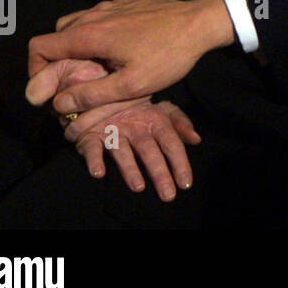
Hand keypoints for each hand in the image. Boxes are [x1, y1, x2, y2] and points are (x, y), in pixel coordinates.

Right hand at [26, 0, 235, 112]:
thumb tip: (57, 103)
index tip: (50, 88)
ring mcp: (110, 6)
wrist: (201, 22)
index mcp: (89, 34)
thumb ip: (91, 94)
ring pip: (75, 23)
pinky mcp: (126, 3)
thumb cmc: (168, 55)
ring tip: (92, 67)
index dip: (36, 70)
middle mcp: (94, 15)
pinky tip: (114, 50)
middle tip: (71, 81)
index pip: (40, 46)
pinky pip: (97, 17)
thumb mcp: (131, 84)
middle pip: (55, 35)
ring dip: (74, 46)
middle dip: (55, 59)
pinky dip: (93, 33)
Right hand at [64, 96, 200, 200]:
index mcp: (155, 120)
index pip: (171, 142)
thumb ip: (180, 124)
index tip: (186, 184)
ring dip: (130, 169)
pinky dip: (94, 159)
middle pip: (149, 150)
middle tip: (168, 195)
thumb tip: (197, 139)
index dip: (179, 162)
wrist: (103, 93)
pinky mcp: (91, 135)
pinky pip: (91, 147)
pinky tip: (98, 173)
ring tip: (138, 187)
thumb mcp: (160, 111)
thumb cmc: (138, 108)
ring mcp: (113, 130)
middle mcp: (135, 126)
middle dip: (159, 173)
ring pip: (122, 151)